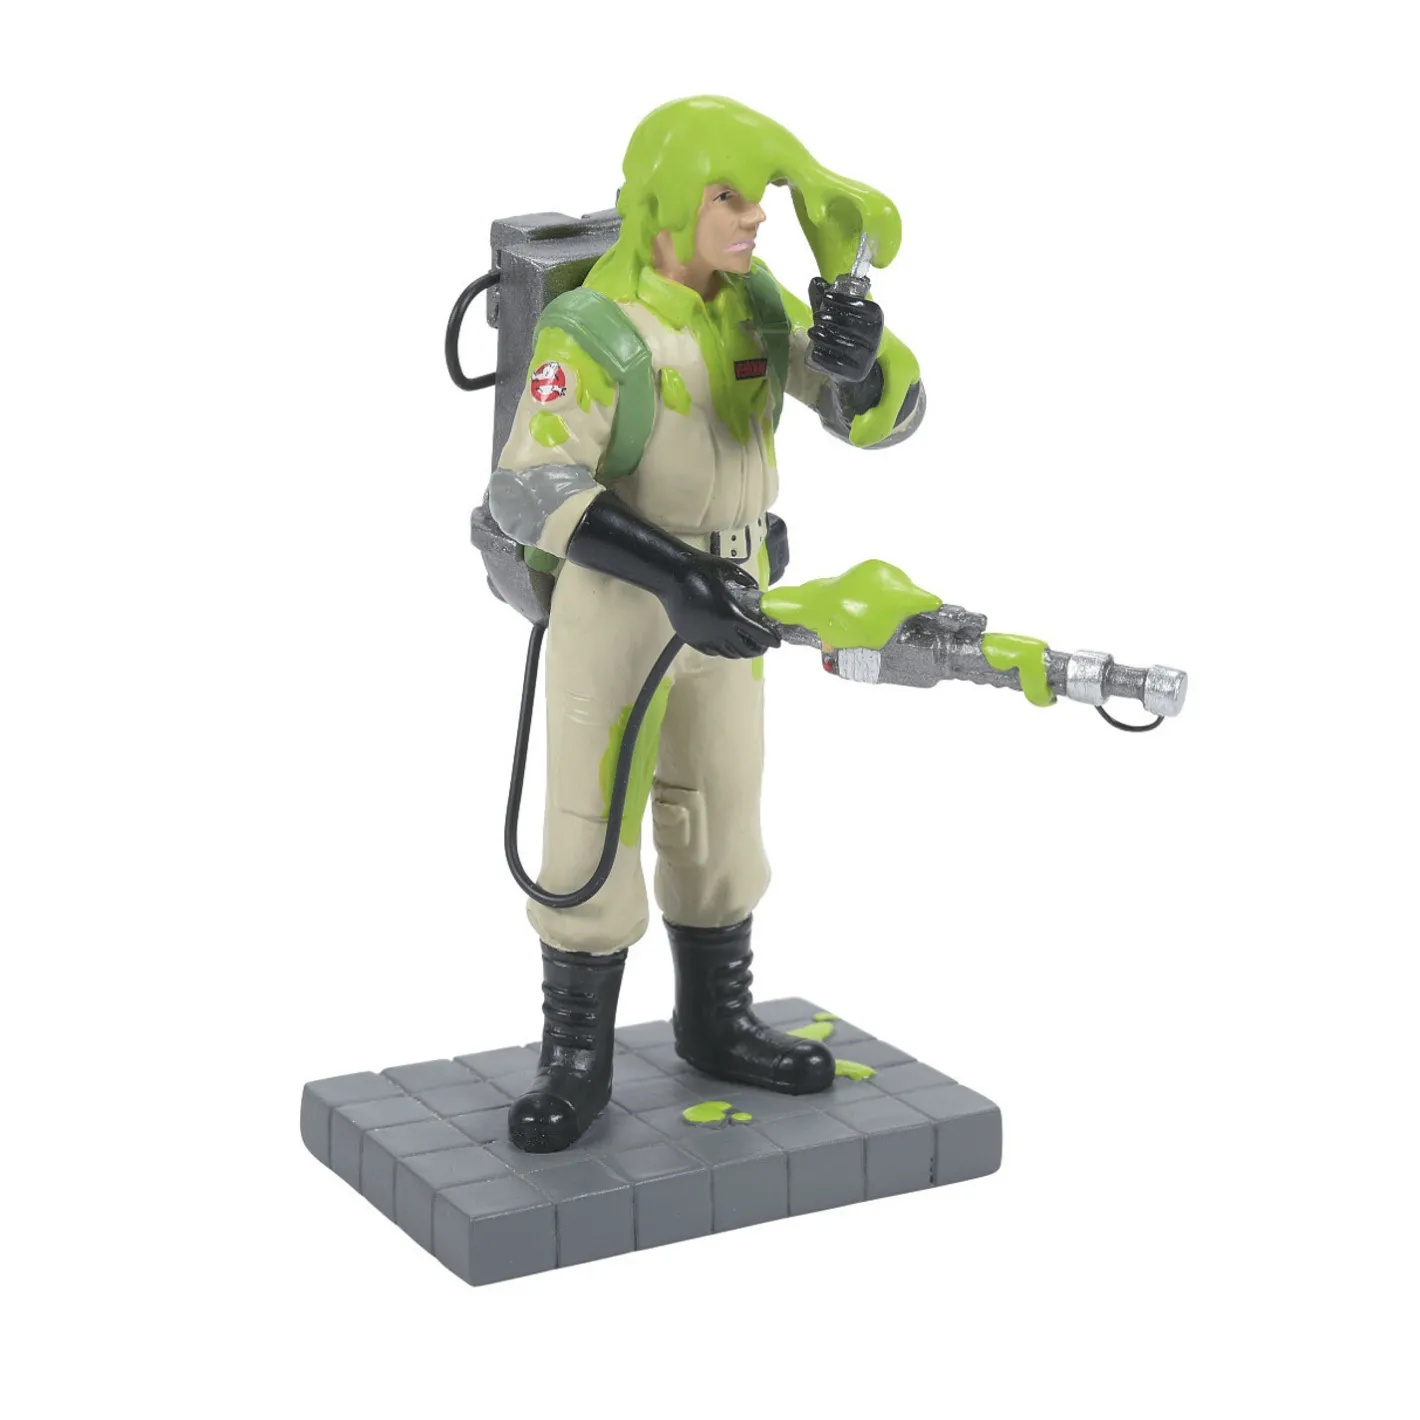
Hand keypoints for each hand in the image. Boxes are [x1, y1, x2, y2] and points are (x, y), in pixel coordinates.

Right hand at [662, 555, 780, 658]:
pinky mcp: (692, 639)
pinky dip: (724, 650)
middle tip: (763, 644)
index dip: (771, 639)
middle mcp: (719, 631)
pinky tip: (727, 643)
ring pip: (729, 654)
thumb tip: (755, 592)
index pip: (759, 634)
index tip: (777, 641)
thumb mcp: (731, 571)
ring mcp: (705, 637)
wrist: (671, 575)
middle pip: (745, 650)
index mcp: (732, 614)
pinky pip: (713, 652)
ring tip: (746, 644)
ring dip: (741, 651)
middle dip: (758, 648)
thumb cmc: (700, 570)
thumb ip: (747, 584)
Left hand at [807, 275, 884, 384]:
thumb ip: (826, 298)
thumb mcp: (838, 313)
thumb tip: (816, 281)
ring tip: (813, 332)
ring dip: (825, 336)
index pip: (859, 305)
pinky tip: (816, 350)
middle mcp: (875, 336)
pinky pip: (838, 364)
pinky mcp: (856, 372)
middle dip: (831, 318)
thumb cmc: (845, 332)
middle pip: (850, 324)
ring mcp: (867, 356)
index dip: (842, 300)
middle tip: (817, 316)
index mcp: (875, 317)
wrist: (853, 366)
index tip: (826, 298)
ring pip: (843, 344)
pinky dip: (824, 356)